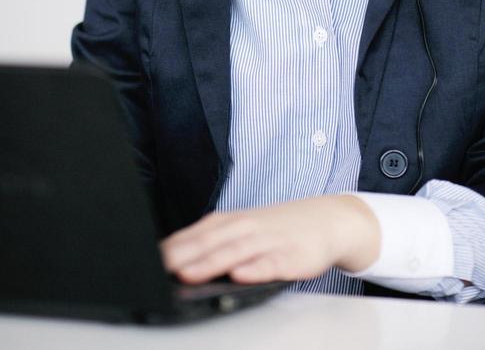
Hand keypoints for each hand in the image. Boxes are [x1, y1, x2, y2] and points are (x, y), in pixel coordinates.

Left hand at [160, 194, 380, 284]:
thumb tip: (175, 260)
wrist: (327, 220)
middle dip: (183, 256)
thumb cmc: (279, 228)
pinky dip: (255, 269)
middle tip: (159, 270)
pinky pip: (271, 263)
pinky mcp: (291, 256)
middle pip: (211, 242)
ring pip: (236, 252)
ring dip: (211, 262)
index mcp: (232, 222)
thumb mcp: (244, 229)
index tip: (146, 261)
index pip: (196, 233)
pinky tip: (241, 275)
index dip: (171, 248)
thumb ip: (214, 243)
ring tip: (189, 274)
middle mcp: (247, 227)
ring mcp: (270, 241)